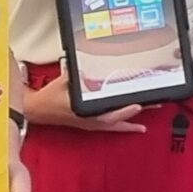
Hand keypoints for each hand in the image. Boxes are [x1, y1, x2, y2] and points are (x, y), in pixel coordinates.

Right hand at [22, 75, 144, 131]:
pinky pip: (112, 126)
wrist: (37, 110)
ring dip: (134, 120)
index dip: (123, 110)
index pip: (108, 114)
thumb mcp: (62, 83)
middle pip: (118, 118)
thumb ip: (75, 74)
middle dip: (137, 111)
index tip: (137, 105)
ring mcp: (91, 124)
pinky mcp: (91, 124)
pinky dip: (125, 126)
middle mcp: (90, 121)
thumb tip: (84, 65)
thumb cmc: (48, 98)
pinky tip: (138, 126)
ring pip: (117, 124)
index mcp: (84, 112)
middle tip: (155, 104)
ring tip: (153, 113)